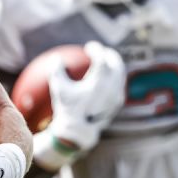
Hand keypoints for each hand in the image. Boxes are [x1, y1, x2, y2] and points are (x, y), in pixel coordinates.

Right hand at [33, 42, 125, 170]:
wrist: (78, 131)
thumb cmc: (66, 108)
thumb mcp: (58, 88)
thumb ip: (57, 70)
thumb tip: (58, 58)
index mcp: (98, 83)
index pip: (102, 60)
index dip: (96, 50)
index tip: (89, 47)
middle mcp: (111, 88)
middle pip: (117, 65)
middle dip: (110, 55)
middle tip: (102, 51)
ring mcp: (116, 96)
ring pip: (120, 75)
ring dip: (114, 65)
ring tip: (106, 61)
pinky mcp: (117, 103)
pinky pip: (119, 85)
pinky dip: (114, 77)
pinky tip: (107, 77)